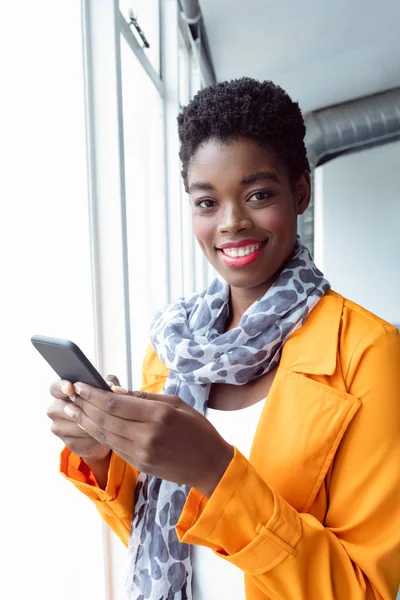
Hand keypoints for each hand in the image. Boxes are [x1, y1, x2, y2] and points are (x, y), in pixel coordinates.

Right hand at [47, 374, 120, 461]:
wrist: (105, 431)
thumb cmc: (103, 403)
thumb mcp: (108, 389)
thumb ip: (110, 383)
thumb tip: (113, 387)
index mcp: (61, 392)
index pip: (55, 388)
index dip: (61, 387)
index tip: (71, 388)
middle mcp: (55, 409)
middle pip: (67, 409)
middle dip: (87, 409)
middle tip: (102, 408)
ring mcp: (59, 427)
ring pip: (76, 425)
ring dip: (94, 424)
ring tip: (108, 422)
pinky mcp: (68, 442)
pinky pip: (83, 439)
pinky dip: (96, 436)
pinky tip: (104, 434)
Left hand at [64, 383, 233, 496]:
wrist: (210, 464)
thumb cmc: (197, 429)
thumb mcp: (176, 403)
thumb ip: (144, 397)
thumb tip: (114, 390)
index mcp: (159, 414)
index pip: (115, 403)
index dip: (93, 394)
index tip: (80, 384)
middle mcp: (148, 435)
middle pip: (105, 418)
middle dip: (83, 405)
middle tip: (69, 394)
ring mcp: (142, 453)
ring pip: (105, 434)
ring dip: (85, 421)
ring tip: (71, 409)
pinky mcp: (139, 464)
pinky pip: (113, 446)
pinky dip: (98, 434)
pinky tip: (89, 424)